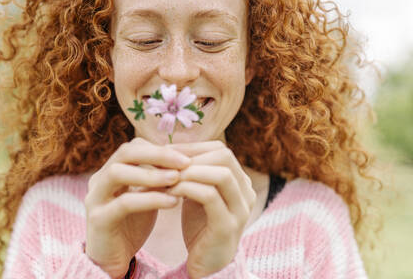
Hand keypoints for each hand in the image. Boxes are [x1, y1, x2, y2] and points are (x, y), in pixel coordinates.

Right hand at [84, 137, 190, 278]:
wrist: (113, 259)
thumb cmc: (132, 223)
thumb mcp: (148, 195)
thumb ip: (158, 178)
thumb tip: (186, 158)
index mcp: (111, 170)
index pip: (135, 146)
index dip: (161, 148)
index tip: (187, 156)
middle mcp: (99, 179)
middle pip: (125, 152)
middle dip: (158, 155)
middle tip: (185, 162)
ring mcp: (94, 198)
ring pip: (118, 173)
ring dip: (151, 174)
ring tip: (177, 179)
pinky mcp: (98, 219)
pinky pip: (124, 203)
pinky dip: (151, 199)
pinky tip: (173, 203)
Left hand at [166, 141, 256, 278]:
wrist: (206, 265)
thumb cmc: (201, 226)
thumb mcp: (199, 194)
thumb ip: (194, 173)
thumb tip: (170, 147)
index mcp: (241, 182)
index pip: (221, 149)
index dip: (194, 147)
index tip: (167, 151)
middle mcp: (247, 192)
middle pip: (225, 156)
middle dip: (191, 156)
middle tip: (165, 162)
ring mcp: (241, 210)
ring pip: (221, 174)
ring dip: (189, 171)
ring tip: (167, 176)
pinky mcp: (228, 226)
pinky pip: (209, 196)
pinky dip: (187, 188)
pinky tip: (170, 191)